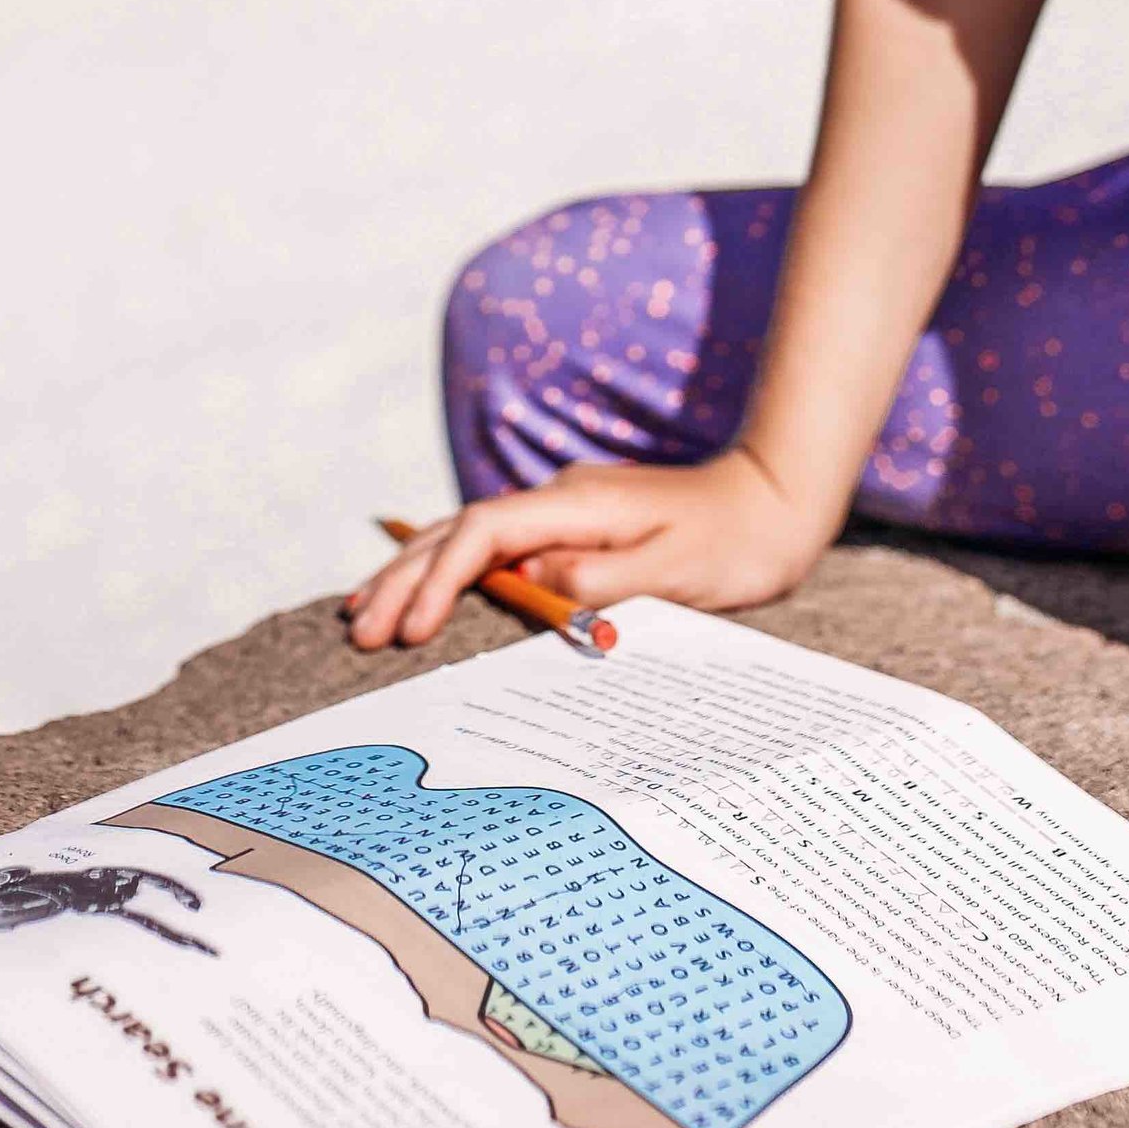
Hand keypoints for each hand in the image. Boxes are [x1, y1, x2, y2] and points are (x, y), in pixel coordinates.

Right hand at [344, 446, 833, 651]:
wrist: (772, 501)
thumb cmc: (732, 545)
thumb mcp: (674, 575)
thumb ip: (597, 580)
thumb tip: (528, 584)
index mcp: (576, 504)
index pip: (483, 534)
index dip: (438, 578)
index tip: (411, 630)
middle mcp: (558, 497)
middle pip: (458, 530)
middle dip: (402, 577)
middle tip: (356, 629)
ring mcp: (561, 508)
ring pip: (467, 534)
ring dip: (413, 570)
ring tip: (363, 611)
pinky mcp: (570, 525)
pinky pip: (491, 544)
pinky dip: (448, 567)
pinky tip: (423, 590)